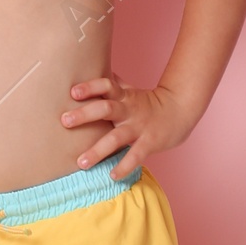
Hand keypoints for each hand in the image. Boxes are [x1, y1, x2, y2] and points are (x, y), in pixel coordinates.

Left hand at [61, 75, 193, 177]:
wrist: (181, 110)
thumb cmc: (148, 102)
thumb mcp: (130, 90)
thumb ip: (111, 84)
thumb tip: (90, 68)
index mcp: (123, 96)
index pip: (106, 85)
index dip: (90, 87)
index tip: (73, 92)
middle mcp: (129, 110)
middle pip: (106, 108)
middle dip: (84, 114)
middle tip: (65, 121)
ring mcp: (139, 127)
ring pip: (116, 138)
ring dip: (98, 150)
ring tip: (81, 163)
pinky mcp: (149, 143)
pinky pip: (135, 156)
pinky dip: (124, 166)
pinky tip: (112, 176)